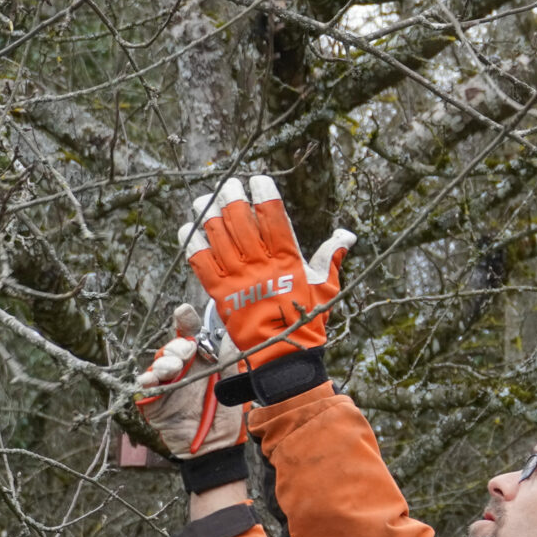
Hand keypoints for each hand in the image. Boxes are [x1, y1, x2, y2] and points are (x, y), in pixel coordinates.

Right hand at [130, 303, 249, 465]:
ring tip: (173, 367)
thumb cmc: (224, 412)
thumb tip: (230, 334)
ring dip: (164, 362)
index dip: (185, 321)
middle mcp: (181, 368)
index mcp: (200, 360)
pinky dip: (146, 380)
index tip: (184, 312)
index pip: (190, 334)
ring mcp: (166, 384)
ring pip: (157, 364)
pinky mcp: (154, 402)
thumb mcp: (231, 382)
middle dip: (177, 346)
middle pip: (172, 347)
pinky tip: (152, 379)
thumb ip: (229, 358)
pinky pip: (145, 387)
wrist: (216, 445)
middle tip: (187, 351)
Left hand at [179, 174, 352, 364]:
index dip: (264, 193)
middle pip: (240, 219)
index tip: (259, 179)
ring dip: (208, 213)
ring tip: (205, 199)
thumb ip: (331, 256)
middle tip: (228, 184)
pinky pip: (200, 261)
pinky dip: (192, 242)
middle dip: (232, 195)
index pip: (273, 216)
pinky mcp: (219, 293)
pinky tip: (189, 228)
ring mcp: (238, 278)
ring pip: (216, 235)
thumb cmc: (307, 320)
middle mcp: (260, 265)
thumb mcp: (325, 287)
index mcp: (287, 259)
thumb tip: (347, 234)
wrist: (282, 356)